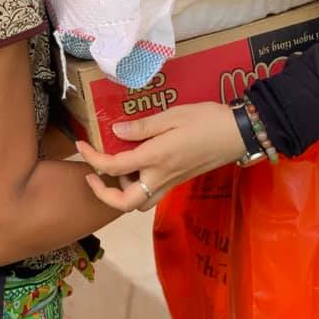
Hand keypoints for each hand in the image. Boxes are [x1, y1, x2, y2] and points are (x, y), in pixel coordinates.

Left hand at [76, 102, 244, 212]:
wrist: (237, 134)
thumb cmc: (206, 120)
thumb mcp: (172, 115)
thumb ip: (142, 126)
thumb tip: (115, 132)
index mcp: (155, 158)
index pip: (114, 167)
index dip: (92, 158)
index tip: (80, 144)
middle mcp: (160, 177)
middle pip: (124, 203)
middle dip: (102, 194)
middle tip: (92, 175)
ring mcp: (170, 183)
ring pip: (138, 203)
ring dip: (120, 192)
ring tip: (117, 169)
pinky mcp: (178, 182)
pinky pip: (150, 194)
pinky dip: (136, 187)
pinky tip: (137, 166)